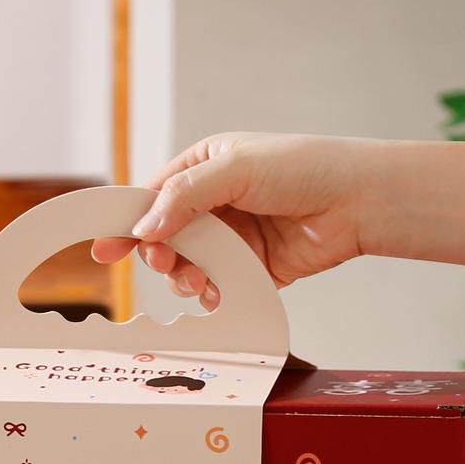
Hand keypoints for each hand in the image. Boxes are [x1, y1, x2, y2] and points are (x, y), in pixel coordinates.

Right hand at [92, 133, 373, 305]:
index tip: (107, 248)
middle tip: (168, 263)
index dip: (128, 222)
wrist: (358, 202)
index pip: (154, 197)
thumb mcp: (236, 169)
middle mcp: (213, 204)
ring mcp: (231, 238)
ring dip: (186, 278)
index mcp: (204, 168)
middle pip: (165, 238)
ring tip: (201, 281)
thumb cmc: (305, 169)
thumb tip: (145, 227)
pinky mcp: (249, 268)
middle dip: (161, 255)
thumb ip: (185, 196)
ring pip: (187, 267)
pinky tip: (219, 292)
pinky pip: (216, 288)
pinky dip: (212, 294)